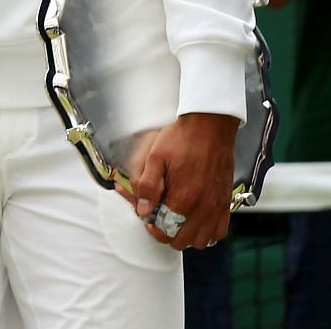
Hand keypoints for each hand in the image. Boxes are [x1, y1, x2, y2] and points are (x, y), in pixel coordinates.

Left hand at [124, 112, 238, 249]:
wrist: (210, 128)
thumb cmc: (182, 139)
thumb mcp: (155, 158)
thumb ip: (147, 186)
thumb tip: (142, 210)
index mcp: (184, 198)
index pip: (165, 230)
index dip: (152, 226)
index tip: (147, 215)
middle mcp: (204, 207)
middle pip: (181, 240)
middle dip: (166, 232)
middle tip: (158, 216)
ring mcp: (217, 207)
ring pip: (201, 240)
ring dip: (186, 235)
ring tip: (175, 219)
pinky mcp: (226, 203)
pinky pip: (219, 232)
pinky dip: (207, 232)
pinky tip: (194, 220)